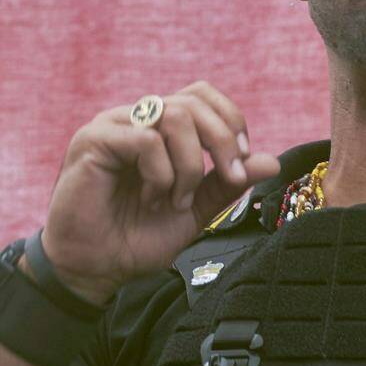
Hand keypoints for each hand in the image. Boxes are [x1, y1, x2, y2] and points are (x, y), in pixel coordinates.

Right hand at [40, 81, 280, 303]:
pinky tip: (151, 199)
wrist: (94, 269)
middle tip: (230, 178)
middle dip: (223, 141)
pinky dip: (161, 174)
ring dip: (189, 166)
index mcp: (160, 128)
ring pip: (174, 116)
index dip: (230, 122)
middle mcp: (137, 118)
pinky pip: (145, 139)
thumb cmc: (137, 238)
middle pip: (194, 101)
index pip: (203, 96)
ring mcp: (114, 125)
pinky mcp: (92, 140)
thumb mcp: (195, 209)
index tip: (241, 165)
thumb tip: (273, 161)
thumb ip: (227, 183)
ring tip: (177, 201)